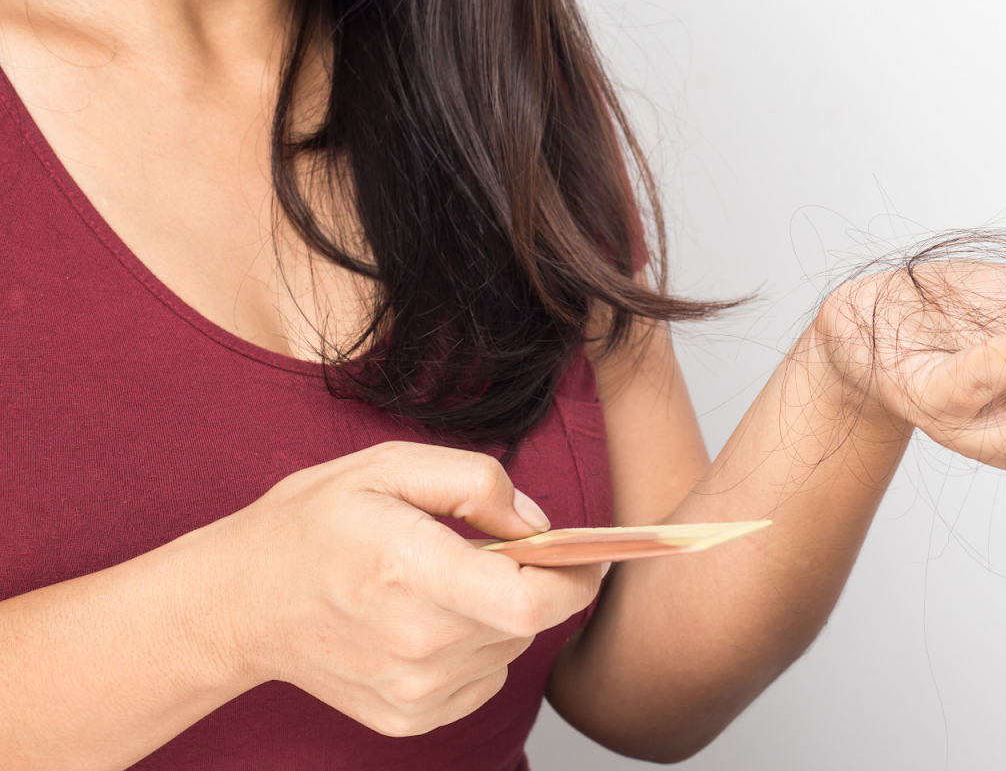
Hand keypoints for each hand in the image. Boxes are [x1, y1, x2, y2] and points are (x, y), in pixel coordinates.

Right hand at [208, 441, 602, 735]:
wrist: (237, 605)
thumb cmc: (312, 525)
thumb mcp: (388, 465)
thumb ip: (476, 481)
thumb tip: (535, 522)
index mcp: (413, 572)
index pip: (532, 600)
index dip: (578, 578)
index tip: (590, 554)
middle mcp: (416, 643)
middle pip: (529, 621)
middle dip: (537, 581)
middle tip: (504, 549)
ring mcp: (411, 690)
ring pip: (510, 649)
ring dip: (504, 613)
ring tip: (451, 581)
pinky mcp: (407, 719)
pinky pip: (484, 680)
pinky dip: (479, 647)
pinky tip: (435, 618)